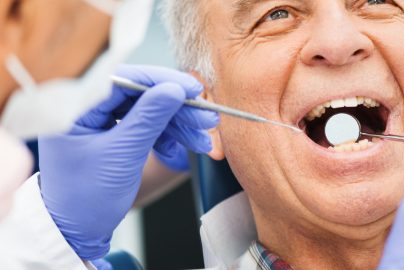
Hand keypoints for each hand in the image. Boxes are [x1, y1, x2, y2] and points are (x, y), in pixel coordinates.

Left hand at [38, 65, 218, 259]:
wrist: (77, 232)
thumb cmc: (87, 197)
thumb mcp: (122, 154)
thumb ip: (149, 118)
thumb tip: (174, 88)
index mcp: (75, 108)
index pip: (122, 80)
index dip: (160, 81)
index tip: (191, 88)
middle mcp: (87, 109)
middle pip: (140, 95)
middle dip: (176, 107)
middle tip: (206, 117)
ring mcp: (102, 122)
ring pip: (148, 111)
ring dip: (178, 123)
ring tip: (204, 138)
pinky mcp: (114, 136)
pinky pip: (146, 127)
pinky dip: (168, 135)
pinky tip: (186, 145)